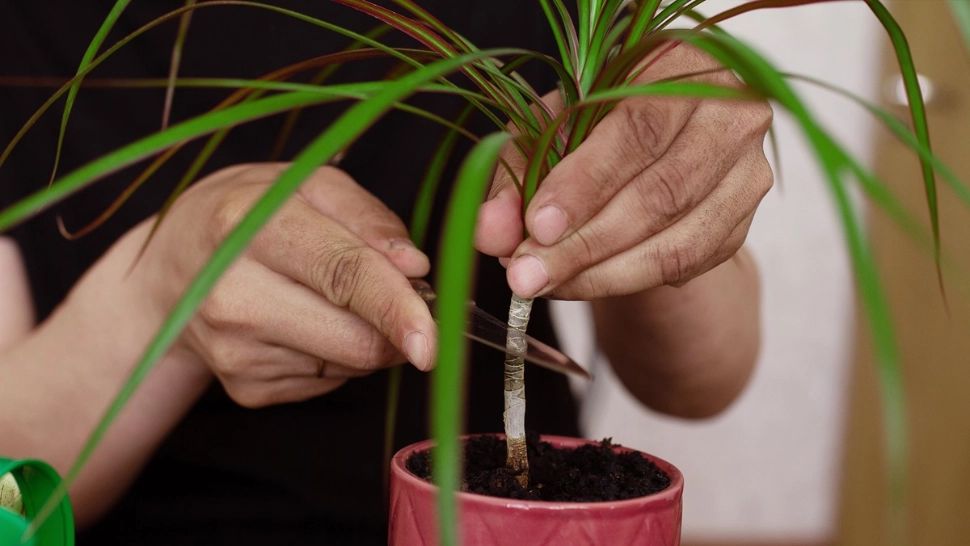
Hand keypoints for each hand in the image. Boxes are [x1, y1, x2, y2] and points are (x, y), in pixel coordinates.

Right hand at [138, 163, 435, 406]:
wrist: (170, 270)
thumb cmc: (249, 214)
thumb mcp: (307, 184)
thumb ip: (367, 218)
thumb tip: (414, 266)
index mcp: (249, 227)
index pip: (342, 274)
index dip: (396, 307)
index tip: (432, 338)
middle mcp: (233, 296)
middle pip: (355, 339)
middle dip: (398, 325)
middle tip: (402, 296)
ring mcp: (235, 352)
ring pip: (351, 365)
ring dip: (368, 336)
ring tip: (331, 298)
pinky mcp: (246, 390)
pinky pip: (330, 382)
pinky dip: (338, 354)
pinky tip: (307, 322)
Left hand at [475, 44, 772, 298]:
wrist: (653, 149)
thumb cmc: (596, 126)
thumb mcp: (547, 133)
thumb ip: (516, 176)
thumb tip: (490, 231)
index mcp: (681, 67)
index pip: (638, 131)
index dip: (585, 185)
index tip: (536, 228)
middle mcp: (730, 115)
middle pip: (661, 193)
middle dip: (585, 244)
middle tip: (527, 275)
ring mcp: (746, 173)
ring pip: (678, 243)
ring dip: (604, 275)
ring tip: (547, 285)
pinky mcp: (743, 224)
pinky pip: (687, 266)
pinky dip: (630, 282)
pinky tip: (584, 281)